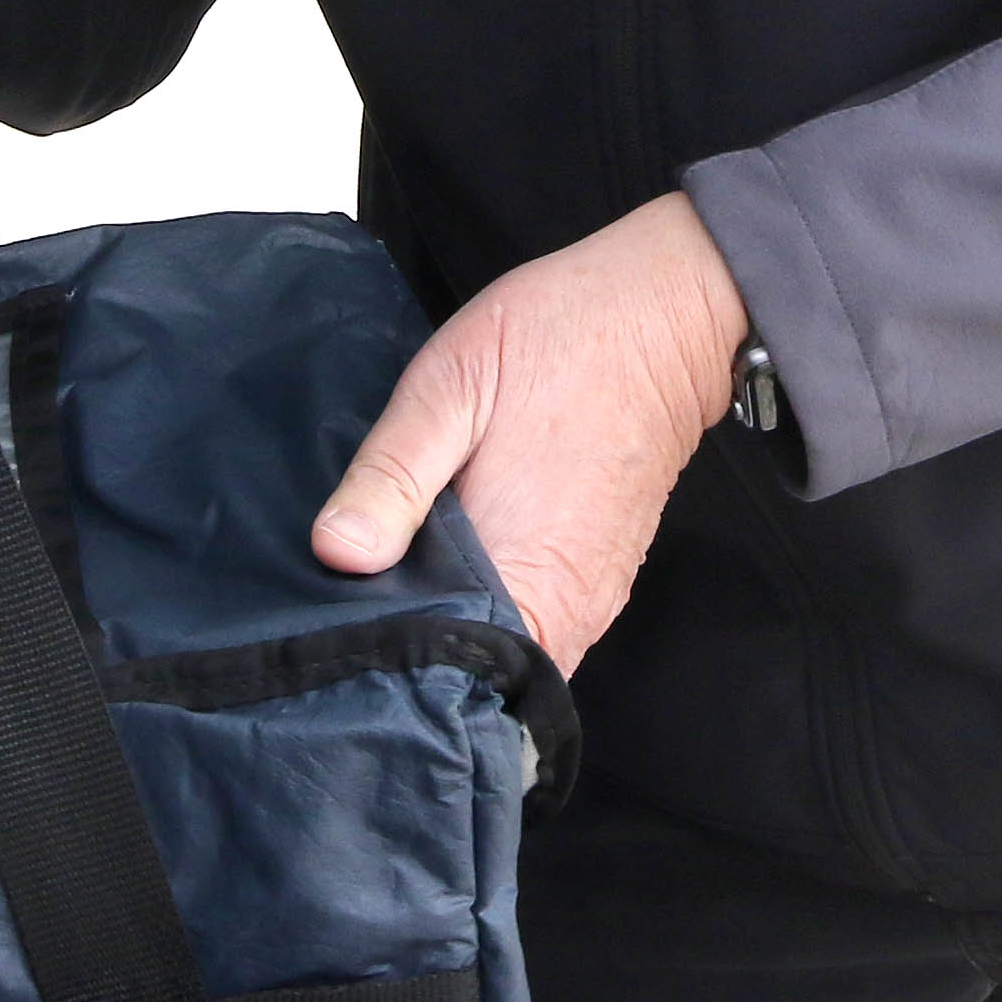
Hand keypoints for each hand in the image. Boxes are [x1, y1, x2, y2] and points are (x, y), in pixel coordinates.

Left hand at [312, 193, 748, 672]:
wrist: (665, 313)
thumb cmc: (559, 341)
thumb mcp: (449, 387)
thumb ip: (392, 476)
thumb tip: (336, 553)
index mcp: (523, 574)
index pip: (449, 685)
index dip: (390, 678)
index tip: (337, 653)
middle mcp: (566, 609)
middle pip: (478, 688)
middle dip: (413, 665)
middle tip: (346, 624)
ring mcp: (590, 599)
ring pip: (509, 661)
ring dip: (452, 639)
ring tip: (388, 596)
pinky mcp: (599, 577)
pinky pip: (537, 628)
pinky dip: (490, 615)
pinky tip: (446, 571)